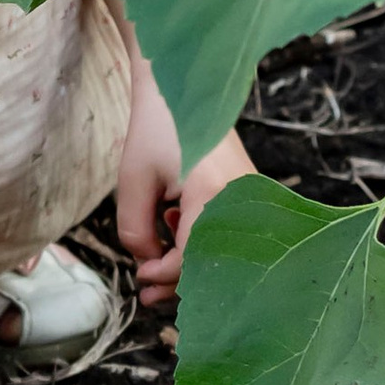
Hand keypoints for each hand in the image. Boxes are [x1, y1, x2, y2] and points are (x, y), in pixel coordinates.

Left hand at [115, 58, 252, 306]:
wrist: (186, 88)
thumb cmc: (156, 131)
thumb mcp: (133, 182)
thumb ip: (136, 231)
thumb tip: (150, 267)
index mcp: (213, 194)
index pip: (191, 261)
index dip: (162, 278)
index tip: (140, 280)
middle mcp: (241, 199)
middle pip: (212, 264)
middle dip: (177, 284)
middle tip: (146, 296)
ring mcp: (250, 197)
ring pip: (220, 251)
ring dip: (188, 265)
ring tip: (155, 267)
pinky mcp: (250, 194)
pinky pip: (226, 232)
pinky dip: (200, 243)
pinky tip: (174, 228)